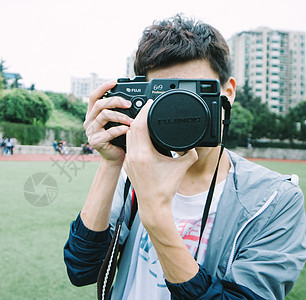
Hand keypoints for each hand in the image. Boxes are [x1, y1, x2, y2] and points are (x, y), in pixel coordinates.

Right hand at [84, 80, 133, 164]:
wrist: (114, 158)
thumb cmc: (118, 139)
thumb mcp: (117, 122)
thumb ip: (119, 112)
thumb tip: (134, 100)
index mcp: (93, 114)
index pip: (94, 96)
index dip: (103, 88)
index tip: (114, 82)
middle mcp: (89, 121)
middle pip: (100, 104)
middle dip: (116, 101)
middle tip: (129, 104)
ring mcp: (90, 131)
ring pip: (104, 115)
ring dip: (120, 116)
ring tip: (131, 120)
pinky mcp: (95, 141)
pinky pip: (109, 132)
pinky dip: (121, 129)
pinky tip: (128, 130)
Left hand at [123, 100, 197, 224]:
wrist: (153, 206)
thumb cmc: (165, 189)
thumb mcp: (181, 168)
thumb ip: (190, 154)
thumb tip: (195, 146)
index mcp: (144, 154)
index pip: (139, 126)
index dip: (144, 112)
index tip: (150, 103)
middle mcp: (133, 156)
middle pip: (132, 128)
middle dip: (140, 115)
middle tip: (149, 107)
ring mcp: (129, 161)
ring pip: (128, 136)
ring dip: (135, 126)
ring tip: (145, 118)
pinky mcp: (128, 165)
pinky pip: (129, 145)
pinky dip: (134, 137)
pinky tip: (141, 135)